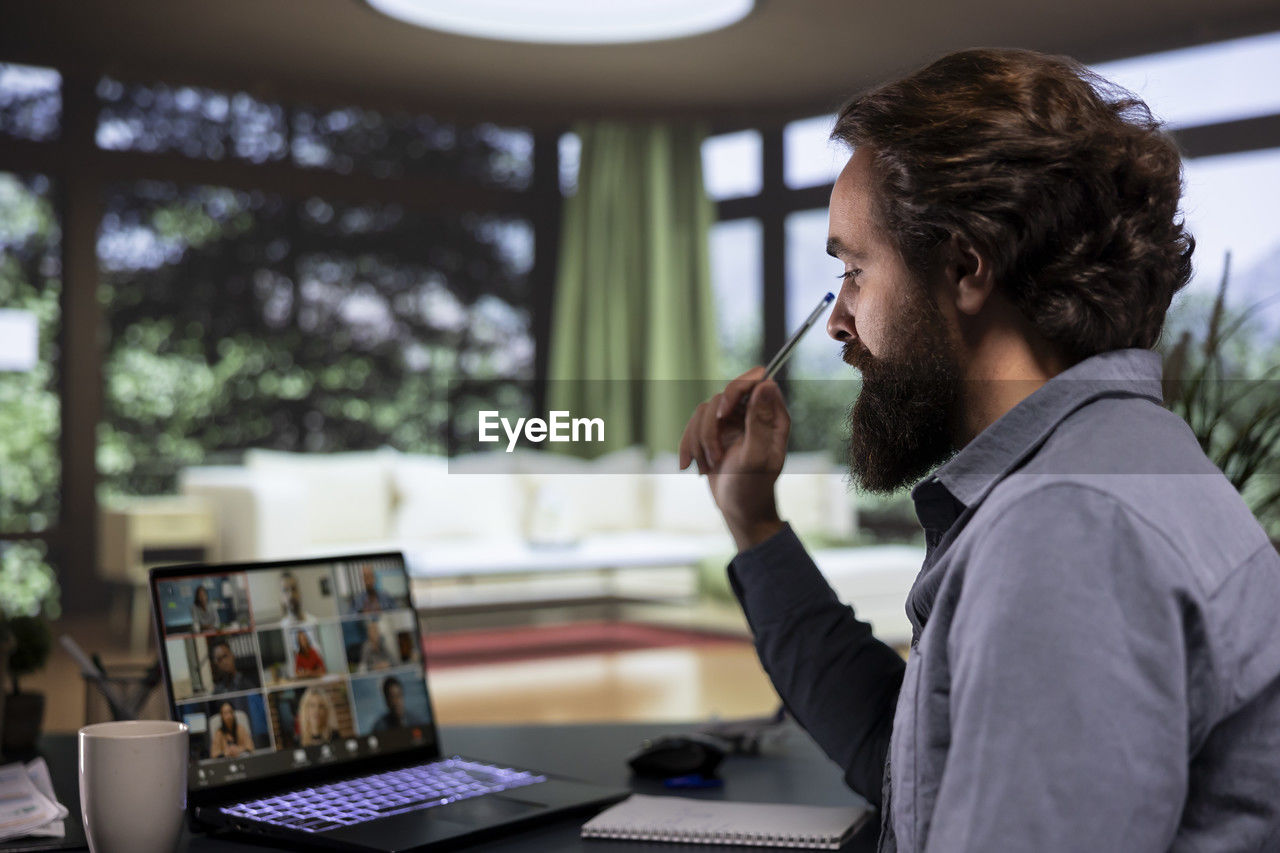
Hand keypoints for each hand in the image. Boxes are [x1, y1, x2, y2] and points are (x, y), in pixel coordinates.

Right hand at [678, 366, 789, 550]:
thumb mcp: (757, 457)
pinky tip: (690, 466)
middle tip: (714, 452)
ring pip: (705, 411)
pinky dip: (689, 446)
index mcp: (773, 417)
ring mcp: (734, 422)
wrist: (739, 510)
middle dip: (712, 425)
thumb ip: (760, 421)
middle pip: (726, 394)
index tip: (722, 413)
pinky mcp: (716, 432)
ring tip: (709, 466)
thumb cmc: (753, 487)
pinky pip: (693, 424)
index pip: (757, 380)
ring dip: (701, 441)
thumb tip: (765, 384)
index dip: (736, 389)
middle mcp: (754, 414)